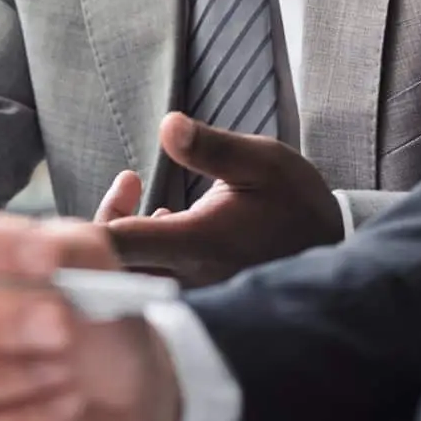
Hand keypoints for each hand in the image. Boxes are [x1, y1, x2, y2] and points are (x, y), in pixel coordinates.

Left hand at [103, 113, 343, 286]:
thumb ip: (210, 147)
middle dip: (102, 223)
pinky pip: (147, 278)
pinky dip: (140, 246)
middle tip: (128, 182)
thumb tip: (168, 125)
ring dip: (121, 232)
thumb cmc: (297, 206)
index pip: (117, 245)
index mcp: (196, 244)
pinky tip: (161, 216)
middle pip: (111, 265)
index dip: (86, 228)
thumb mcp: (262, 162)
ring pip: (127, 273)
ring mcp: (187, 291)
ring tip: (136, 187)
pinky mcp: (192, 295)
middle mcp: (184, 276)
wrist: (333, 256)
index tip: (100, 193)